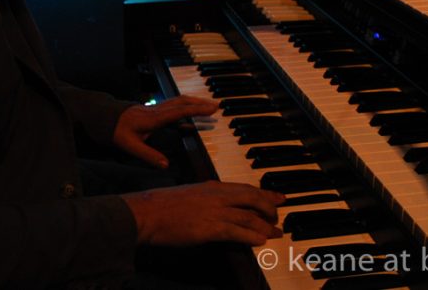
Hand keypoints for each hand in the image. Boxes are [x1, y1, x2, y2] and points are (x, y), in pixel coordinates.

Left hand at [113, 95, 217, 167]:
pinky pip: (173, 106)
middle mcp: (157, 110)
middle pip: (182, 102)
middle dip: (200, 103)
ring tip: (208, 106)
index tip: (211, 108)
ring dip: (194, 102)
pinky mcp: (154, 110)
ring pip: (178, 101)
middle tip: (216, 105)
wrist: (106, 118)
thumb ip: (148, 155)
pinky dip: (185, 108)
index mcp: (154, 118)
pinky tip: (191, 117)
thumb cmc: (118, 132)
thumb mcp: (130, 146)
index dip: (196, 109)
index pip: (179, 111)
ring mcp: (156, 108)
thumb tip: (165, 165)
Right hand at [122, 181, 285, 245]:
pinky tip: (260, 241)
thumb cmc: (161, 205)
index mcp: (211, 186)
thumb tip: (219, 209)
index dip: (264, 193)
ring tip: (275, 232)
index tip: (277, 197)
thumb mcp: (189, 195)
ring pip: (249, 216)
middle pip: (252, 198)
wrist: (147, 212)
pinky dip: (251, 236)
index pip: (245, 187)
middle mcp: (217, 195)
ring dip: (265, 226)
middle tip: (280, 215)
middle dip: (269, 207)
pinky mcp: (210, 227)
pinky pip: (237, 231)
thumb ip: (206, 199)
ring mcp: (215, 211)